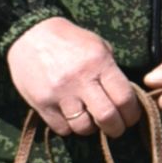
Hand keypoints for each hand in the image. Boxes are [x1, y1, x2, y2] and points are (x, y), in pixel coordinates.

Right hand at [8, 17, 139, 137]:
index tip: (130, 117)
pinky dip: (69, 127)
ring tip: (90, 120)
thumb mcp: (97, 45)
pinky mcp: (42, 103)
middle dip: (116, 128)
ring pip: (84, 127)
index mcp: (99, 62)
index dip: (132, 114)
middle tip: (115, 128)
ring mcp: (60, 93)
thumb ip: (111, 70)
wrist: (29, 33)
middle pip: (107, 117)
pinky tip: (69, 116)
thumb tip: (125, 97)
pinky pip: (62, 128)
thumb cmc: (68, 39)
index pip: (124, 98)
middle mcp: (80, 79)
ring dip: (91, 128)